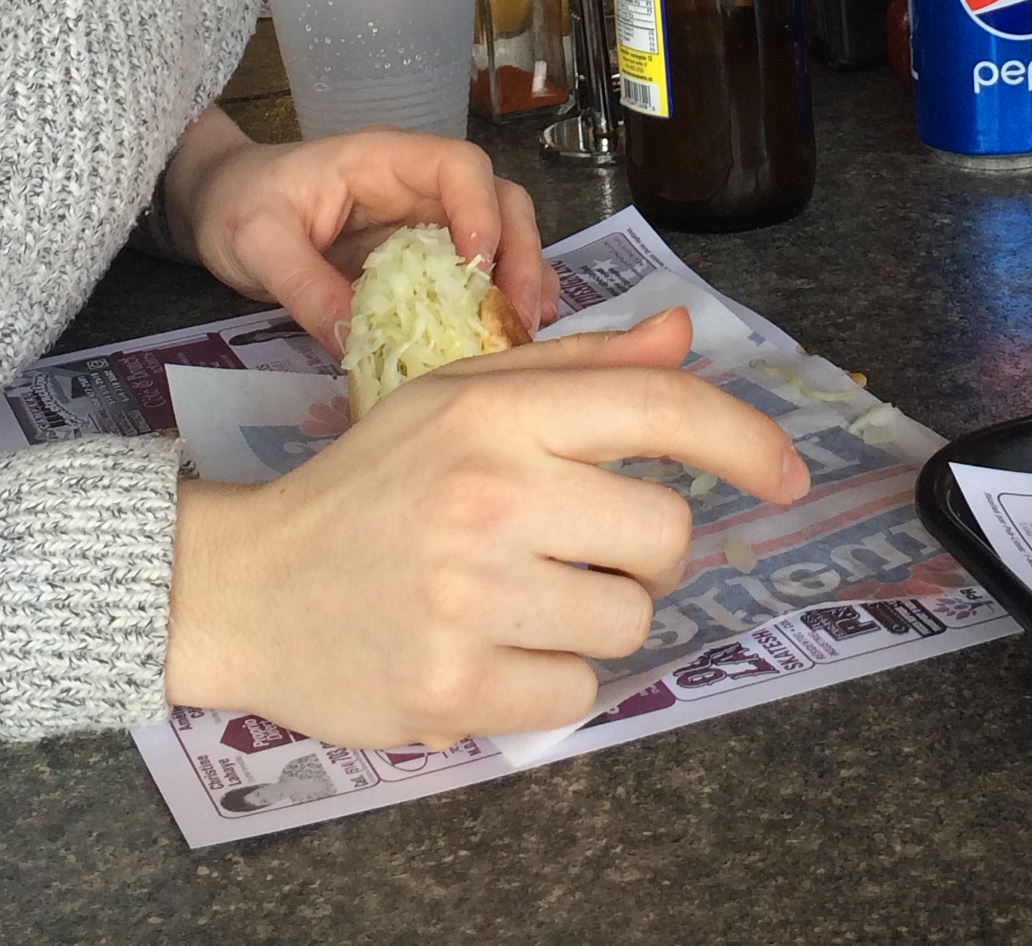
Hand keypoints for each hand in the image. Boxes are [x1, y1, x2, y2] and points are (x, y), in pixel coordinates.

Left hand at [159, 108, 554, 345]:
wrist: (218, 205)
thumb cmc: (237, 205)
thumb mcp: (258, 244)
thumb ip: (304, 287)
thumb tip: (356, 344)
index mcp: (383, 160)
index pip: (457, 166)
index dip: (482, 212)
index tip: (479, 272)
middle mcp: (416, 185)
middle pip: (498, 200)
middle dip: (519, 256)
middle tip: (519, 319)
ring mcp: (424, 220)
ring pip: (499, 234)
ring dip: (520, 280)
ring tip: (525, 333)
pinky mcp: (420, 256)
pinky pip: (473, 270)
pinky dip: (497, 298)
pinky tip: (505, 336)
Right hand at [164, 310, 810, 743]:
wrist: (245, 585)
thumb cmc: (368, 486)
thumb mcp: (461, 400)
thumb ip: (579, 370)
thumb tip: (685, 334)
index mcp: (495, 416)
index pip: (658, 411)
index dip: (742, 439)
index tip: (786, 473)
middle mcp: (490, 499)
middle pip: (665, 538)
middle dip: (639, 552)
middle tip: (572, 549)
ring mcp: (472, 600)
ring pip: (629, 622)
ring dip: (592, 619)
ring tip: (515, 600)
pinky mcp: (456, 690)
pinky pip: (578, 697)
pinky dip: (550, 683)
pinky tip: (491, 652)